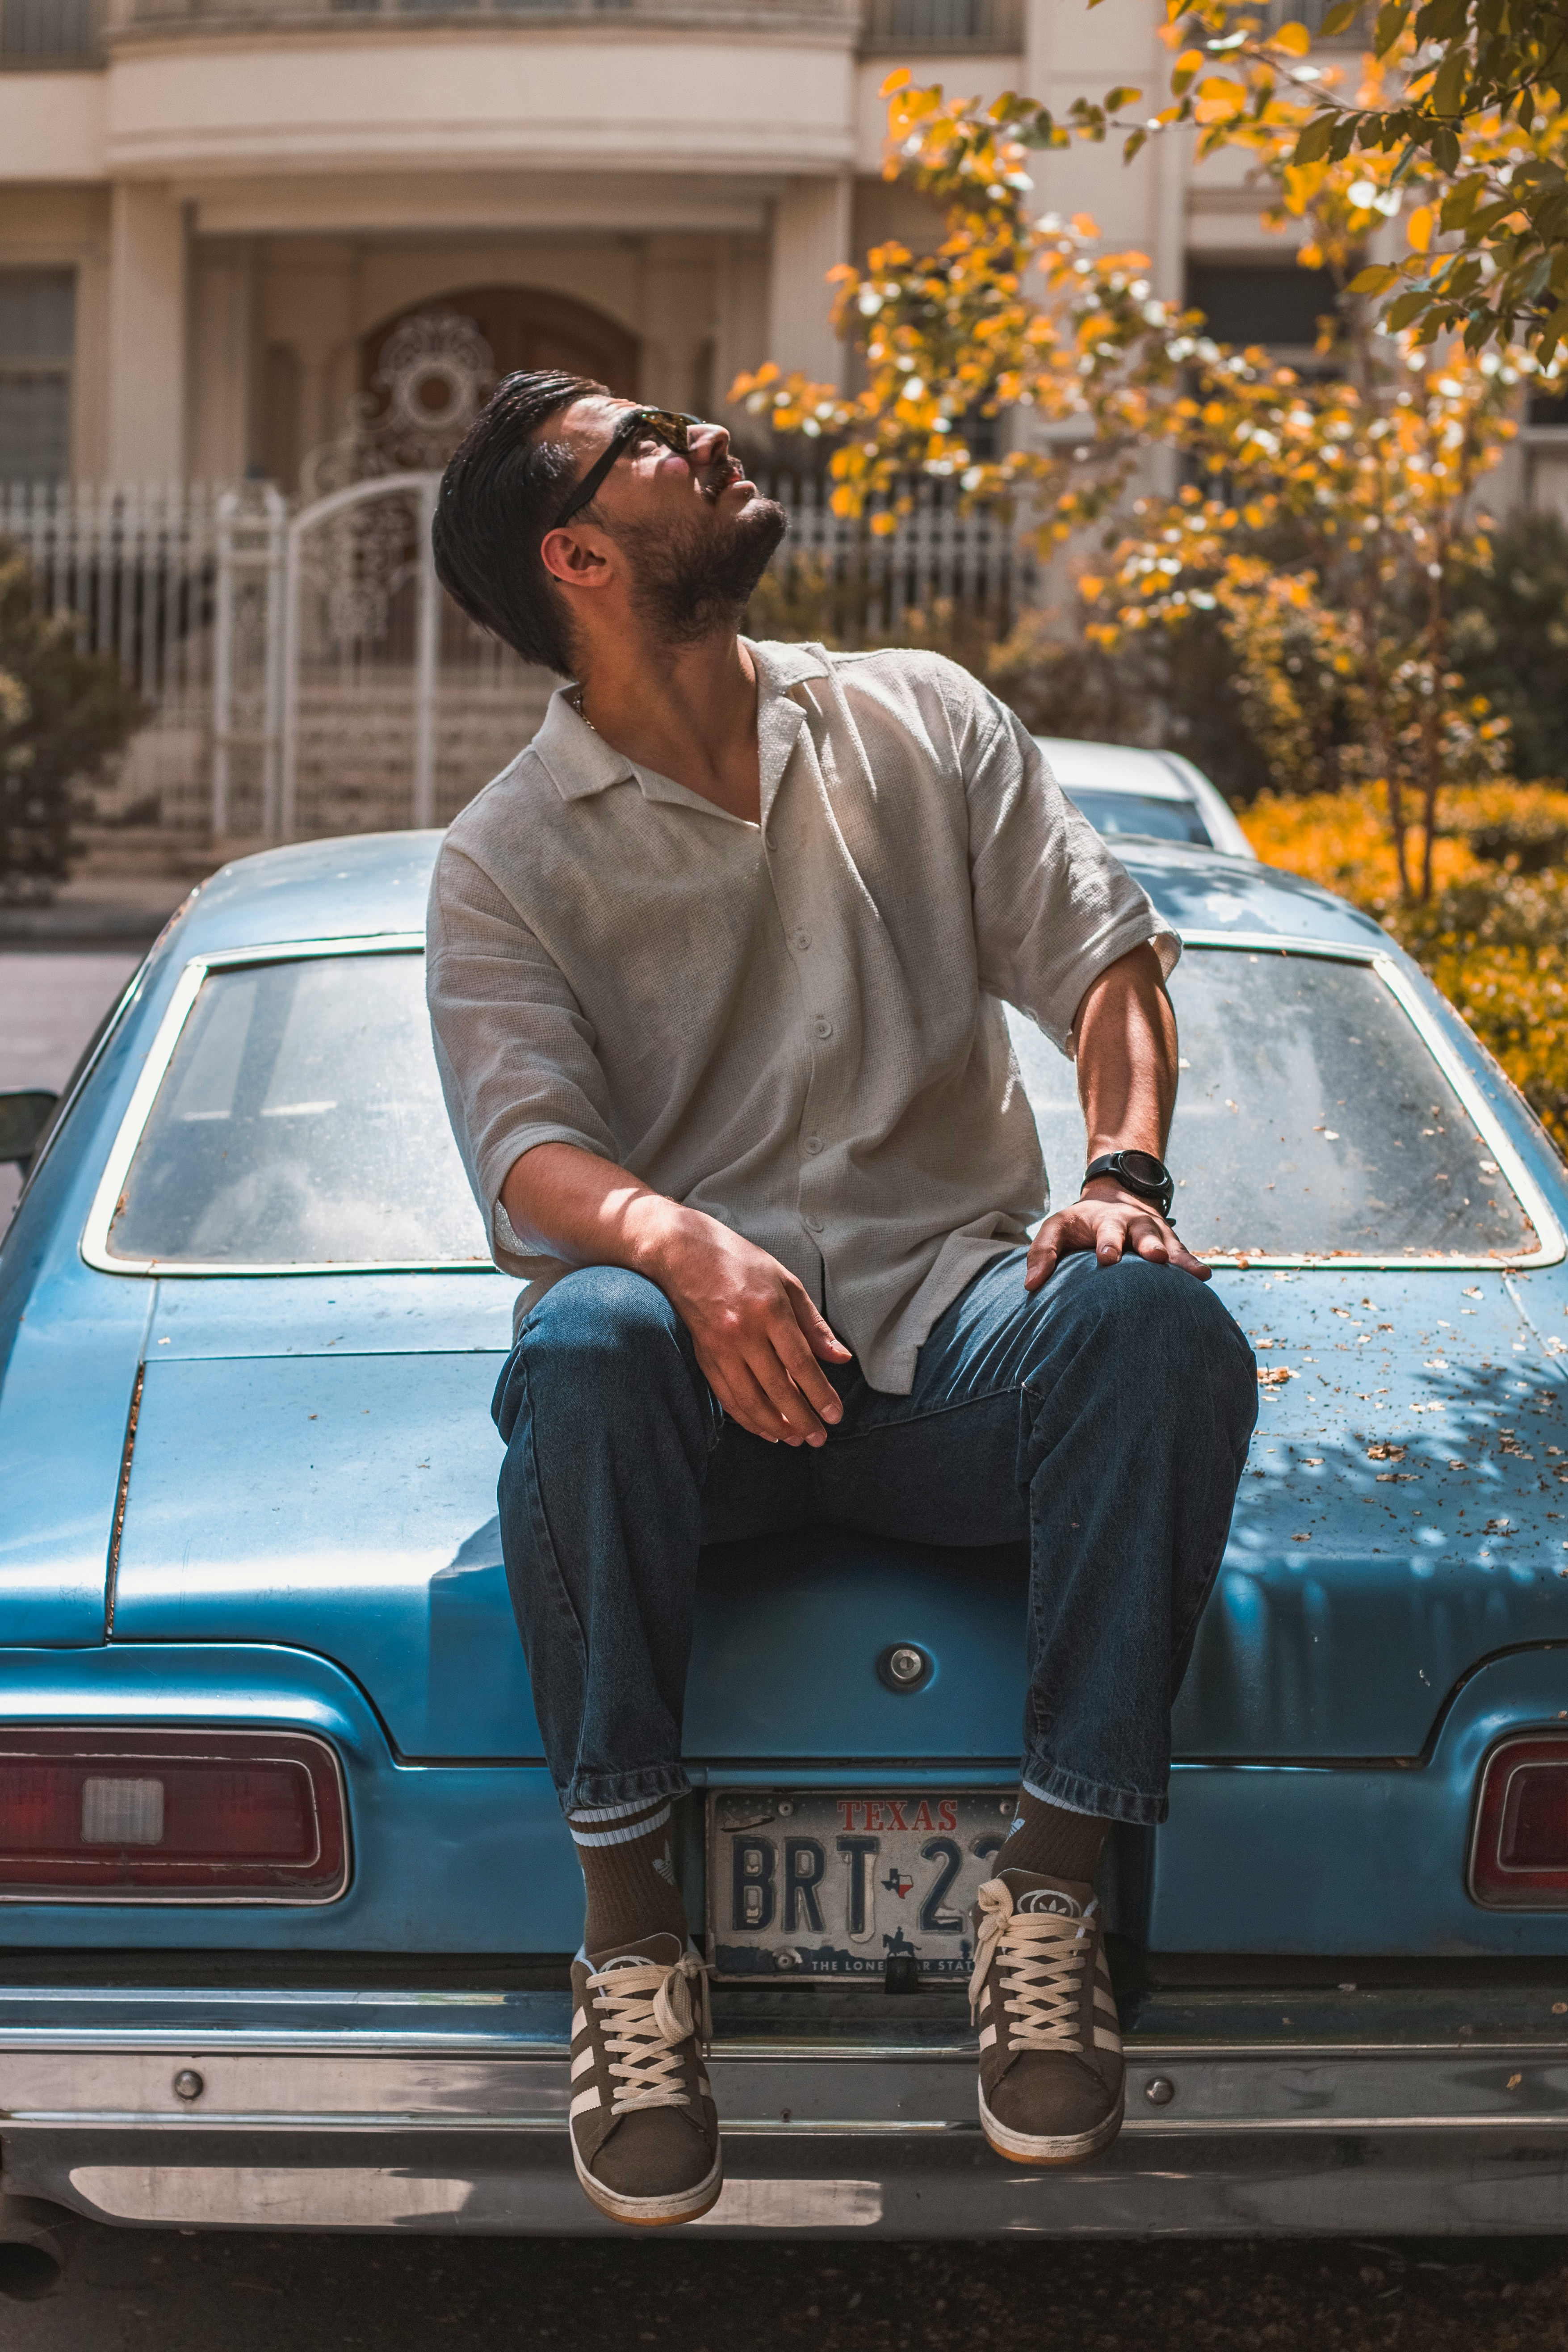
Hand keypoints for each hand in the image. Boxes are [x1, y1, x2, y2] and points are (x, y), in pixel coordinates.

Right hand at [642, 1209, 851, 1445]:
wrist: (682, 1252)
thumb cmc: (740, 1262)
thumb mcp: (786, 1282)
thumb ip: (814, 1324)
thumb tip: (841, 1359)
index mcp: (769, 1309)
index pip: (800, 1362)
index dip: (819, 1394)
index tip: (835, 1416)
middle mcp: (742, 1331)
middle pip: (777, 1387)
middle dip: (801, 1418)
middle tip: (819, 1438)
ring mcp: (719, 1347)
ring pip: (749, 1399)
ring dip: (774, 1425)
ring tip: (795, 1440)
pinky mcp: (703, 1356)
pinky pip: (726, 1397)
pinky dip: (747, 1418)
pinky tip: (765, 1429)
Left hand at [1024, 1180, 1210, 1290]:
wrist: (1115, 1200)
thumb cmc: (1079, 1225)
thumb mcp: (1056, 1228)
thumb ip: (1042, 1252)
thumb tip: (1031, 1285)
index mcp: (1103, 1219)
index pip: (1104, 1230)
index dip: (1107, 1243)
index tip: (1107, 1258)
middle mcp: (1133, 1223)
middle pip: (1142, 1232)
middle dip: (1148, 1244)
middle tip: (1154, 1257)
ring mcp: (1154, 1233)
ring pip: (1168, 1243)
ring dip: (1178, 1257)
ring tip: (1194, 1273)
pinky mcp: (1169, 1245)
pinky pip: (1182, 1254)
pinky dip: (1192, 1265)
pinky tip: (1204, 1276)